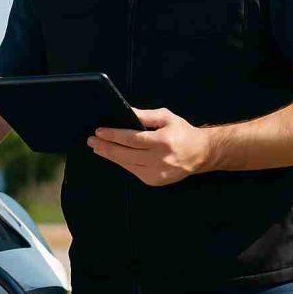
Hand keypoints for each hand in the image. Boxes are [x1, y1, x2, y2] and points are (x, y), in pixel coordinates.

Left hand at [87, 107, 215, 185]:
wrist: (201, 153)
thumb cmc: (182, 132)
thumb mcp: (166, 117)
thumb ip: (144, 116)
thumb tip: (125, 112)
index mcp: (162, 141)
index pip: (131, 138)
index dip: (113, 135)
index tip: (99, 131)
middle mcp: (159, 159)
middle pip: (125, 154)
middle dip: (106, 147)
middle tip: (92, 141)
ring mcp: (157, 173)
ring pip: (127, 165)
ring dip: (110, 156)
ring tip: (98, 148)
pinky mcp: (155, 181)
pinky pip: (133, 171)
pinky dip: (123, 163)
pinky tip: (114, 156)